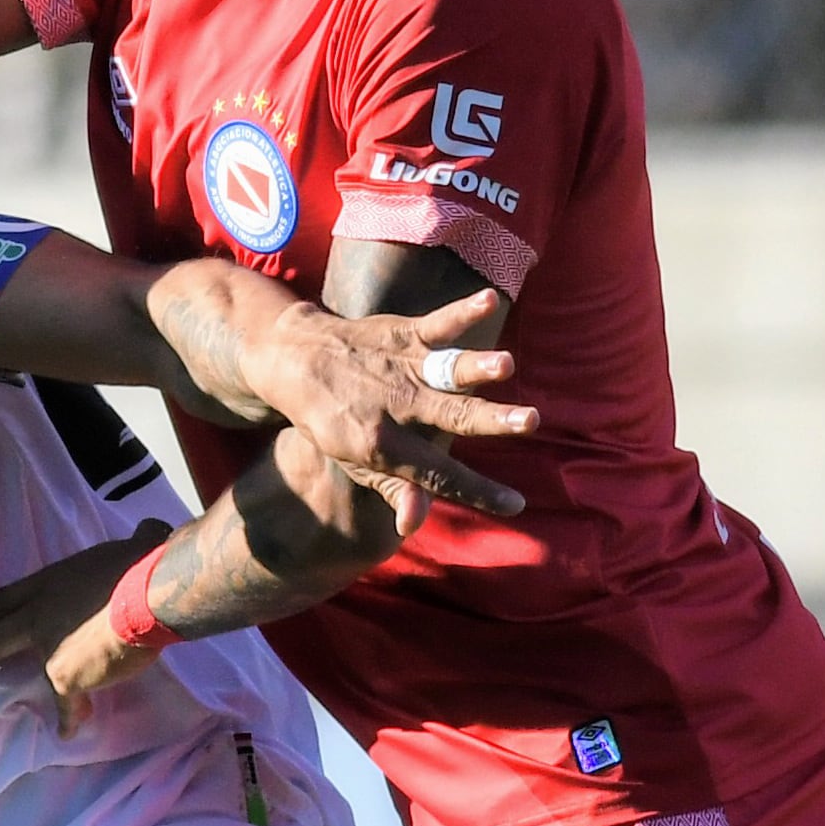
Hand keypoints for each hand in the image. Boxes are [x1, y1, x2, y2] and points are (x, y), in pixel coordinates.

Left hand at [0, 530, 164, 734]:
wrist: (145, 596)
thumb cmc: (139, 565)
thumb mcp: (132, 548)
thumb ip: (137, 544)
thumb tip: (153, 531)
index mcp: (47, 585)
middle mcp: (38, 618)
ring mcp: (48, 650)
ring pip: (29, 674)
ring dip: (31, 696)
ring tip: (37, 716)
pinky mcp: (67, 679)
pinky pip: (68, 706)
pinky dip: (70, 719)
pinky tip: (68, 732)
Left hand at [238, 290, 537, 530]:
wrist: (295, 362)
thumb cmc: (332, 420)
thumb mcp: (353, 461)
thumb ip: (391, 488)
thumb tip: (412, 525)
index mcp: (383, 444)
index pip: (438, 474)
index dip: (477, 492)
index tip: (516, 505)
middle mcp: (397, 405)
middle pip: (452, 415)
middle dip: (493, 420)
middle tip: (530, 421)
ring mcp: (401, 367)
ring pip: (446, 367)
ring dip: (477, 365)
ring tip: (506, 364)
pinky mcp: (402, 334)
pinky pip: (436, 323)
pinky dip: (463, 311)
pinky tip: (489, 300)